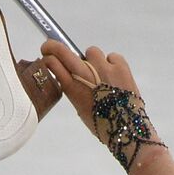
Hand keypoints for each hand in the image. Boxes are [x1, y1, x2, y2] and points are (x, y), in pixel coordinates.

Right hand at [41, 41, 165, 173]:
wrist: (126, 129)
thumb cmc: (101, 123)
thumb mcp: (80, 108)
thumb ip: (74, 89)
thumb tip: (71, 75)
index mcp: (72, 88)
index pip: (53, 63)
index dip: (48, 55)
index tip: (46, 53)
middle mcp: (85, 74)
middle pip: (64, 52)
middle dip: (54, 47)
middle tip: (50, 46)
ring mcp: (103, 67)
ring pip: (92, 52)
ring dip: (94, 61)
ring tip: (103, 77)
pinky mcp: (120, 65)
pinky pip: (112, 56)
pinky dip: (112, 64)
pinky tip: (116, 78)